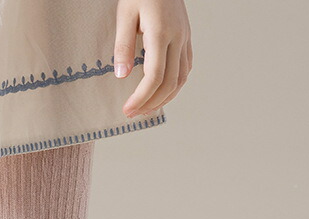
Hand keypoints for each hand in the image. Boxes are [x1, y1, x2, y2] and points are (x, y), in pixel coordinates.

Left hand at [112, 0, 192, 117]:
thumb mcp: (125, 13)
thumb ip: (123, 45)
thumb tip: (122, 75)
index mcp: (161, 32)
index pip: (155, 76)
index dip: (141, 98)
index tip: (127, 110)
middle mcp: (178, 37)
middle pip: (170, 82)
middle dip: (151, 103)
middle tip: (133, 114)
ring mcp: (185, 38)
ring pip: (181, 78)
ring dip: (164, 99)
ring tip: (146, 109)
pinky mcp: (187, 38)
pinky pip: (185, 68)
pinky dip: (175, 86)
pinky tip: (161, 93)